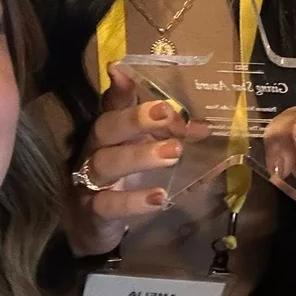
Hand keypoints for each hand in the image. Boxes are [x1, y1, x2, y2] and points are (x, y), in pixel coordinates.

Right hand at [69, 67, 206, 256]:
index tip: (120, 68)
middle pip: (108, 126)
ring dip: (140, 156)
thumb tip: (205, 127)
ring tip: (173, 153)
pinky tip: (160, 197)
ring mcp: (91, 180)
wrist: (93, 226)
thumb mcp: (148, 153)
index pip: (113, 103)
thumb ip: (174, 138)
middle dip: (135, 118)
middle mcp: (97, 149)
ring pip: (107, 162)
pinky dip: (134, 201)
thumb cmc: (124, 180)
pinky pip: (109, 205)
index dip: (118, 87)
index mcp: (113, 131)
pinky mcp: (93, 211)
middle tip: (166, 112)